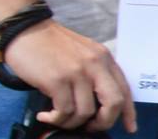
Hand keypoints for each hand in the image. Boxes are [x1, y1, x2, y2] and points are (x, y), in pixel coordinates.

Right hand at [1, 18, 137, 133]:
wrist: (27, 30)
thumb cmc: (52, 45)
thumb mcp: (83, 54)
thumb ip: (94, 74)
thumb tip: (97, 105)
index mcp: (104, 59)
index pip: (124, 89)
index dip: (129, 112)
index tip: (130, 127)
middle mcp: (95, 65)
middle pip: (113, 103)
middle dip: (103, 122)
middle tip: (89, 127)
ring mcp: (77, 72)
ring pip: (85, 112)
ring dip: (71, 122)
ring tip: (58, 118)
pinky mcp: (57, 80)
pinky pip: (64, 111)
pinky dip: (55, 119)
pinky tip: (46, 115)